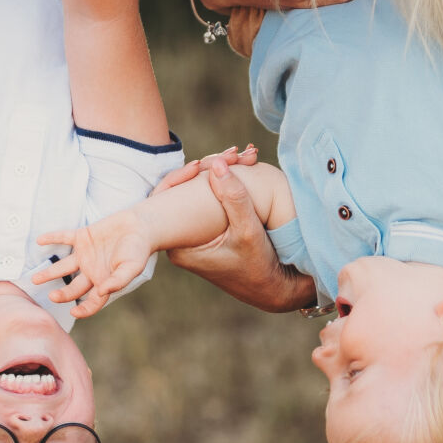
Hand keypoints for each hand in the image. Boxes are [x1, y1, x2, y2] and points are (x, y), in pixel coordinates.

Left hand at [33, 213, 152, 318]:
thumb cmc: (138, 249)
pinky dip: (52, 238)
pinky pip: (64, 238)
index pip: (92, 302)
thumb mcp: (132, 267)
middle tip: (51, 297)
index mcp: (103, 281)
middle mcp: (91, 271)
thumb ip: (118, 280)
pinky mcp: (82, 237)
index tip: (74, 312)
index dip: (84, 310)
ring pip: (63, 267)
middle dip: (62, 295)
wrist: (140, 225)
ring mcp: (85, 255)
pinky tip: (40, 240)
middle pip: (73, 288)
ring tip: (35, 279)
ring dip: (49, 272)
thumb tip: (102, 292)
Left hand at [156, 159, 316, 312]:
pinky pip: (208, 200)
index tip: (212, 159)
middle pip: (184, 190)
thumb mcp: (250, 232)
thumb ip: (235, 198)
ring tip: (246, 156)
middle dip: (211, 166)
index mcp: (179, 245)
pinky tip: (241, 168)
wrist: (274, 289)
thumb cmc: (260, 267)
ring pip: (197, 192)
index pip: (168, 197)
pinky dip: (224, 183)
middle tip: (239, 153)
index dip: (188, 172)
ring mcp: (192, 236)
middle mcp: (179, 240)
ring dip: (220, 172)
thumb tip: (217, 164)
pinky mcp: (207, 231)